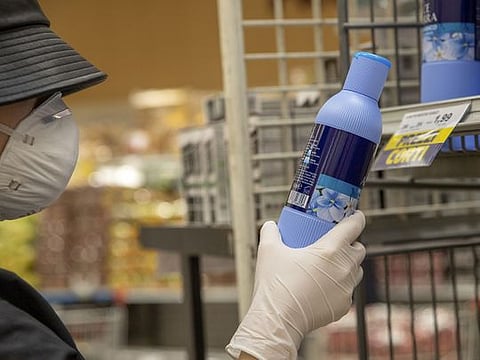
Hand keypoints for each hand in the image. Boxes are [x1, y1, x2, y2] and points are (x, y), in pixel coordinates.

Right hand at [226, 211, 365, 359]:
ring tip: (329, 266)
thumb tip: (271, 225)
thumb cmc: (275, 283)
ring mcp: (346, 288)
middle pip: (359, 249)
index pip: (354, 227)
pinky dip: (339, 286)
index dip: (356, 218)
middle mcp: (344, 267)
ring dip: (347, 265)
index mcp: (330, 249)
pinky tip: (323, 287)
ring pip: (356, 271)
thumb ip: (270, 232)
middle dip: (351, 244)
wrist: (278, 319)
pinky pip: (347, 291)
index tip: (354, 215)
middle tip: (335, 243)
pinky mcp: (343, 306)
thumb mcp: (268, 250)